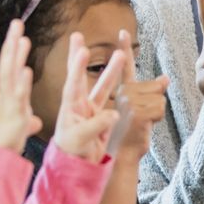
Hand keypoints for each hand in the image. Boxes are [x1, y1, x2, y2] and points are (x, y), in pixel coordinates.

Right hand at [0, 19, 42, 150]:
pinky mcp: (15, 117)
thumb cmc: (4, 145)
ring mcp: (9, 105)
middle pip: (8, 64)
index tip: (19, 33)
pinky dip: (22, 84)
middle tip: (17, 22)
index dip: (14, 51)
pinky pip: (18, 98)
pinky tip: (27, 71)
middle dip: (12, 44)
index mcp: (8, 97)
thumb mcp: (20, 129)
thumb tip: (35, 120)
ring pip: (11, 76)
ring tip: (22, 38)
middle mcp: (6, 97)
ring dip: (17, 57)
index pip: (11, 68)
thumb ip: (28, 120)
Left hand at [52, 33, 122, 161]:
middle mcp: (80, 104)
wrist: (77, 168)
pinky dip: (122, 91)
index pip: (74, 82)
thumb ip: (96, 125)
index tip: (81, 50)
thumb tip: (114, 114)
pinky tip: (133, 83)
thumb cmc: (73, 153)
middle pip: (81, 76)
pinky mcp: (102, 118)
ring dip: (112, 70)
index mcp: (70, 107)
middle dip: (80, 56)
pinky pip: (114, 100)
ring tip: (121, 54)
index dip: (77, 67)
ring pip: (104, 85)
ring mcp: (91, 110)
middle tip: (78, 35)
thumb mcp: (80, 139)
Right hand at [109, 29, 168, 158]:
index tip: (122, 31)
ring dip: (157, 113)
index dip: (124, 48)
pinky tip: (144, 127)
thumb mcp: (142, 110)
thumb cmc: (131, 133)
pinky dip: (157, 120)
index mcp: (122, 90)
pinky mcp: (136, 111)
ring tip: (141, 123)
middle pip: (156, 87)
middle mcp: (123, 92)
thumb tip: (165, 78)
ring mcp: (128, 101)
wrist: (122, 155)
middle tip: (140, 119)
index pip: (125, 66)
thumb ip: (151, 92)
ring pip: (160, 98)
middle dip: (156, 104)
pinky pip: (160, 109)